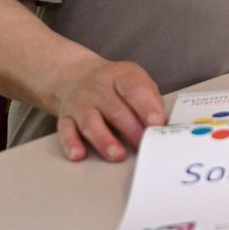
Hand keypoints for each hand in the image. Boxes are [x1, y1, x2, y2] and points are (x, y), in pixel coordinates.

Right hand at [49, 57, 164, 162]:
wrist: (74, 75)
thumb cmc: (114, 83)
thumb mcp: (136, 80)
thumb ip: (150, 99)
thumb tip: (163, 124)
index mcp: (121, 76)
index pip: (134, 89)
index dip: (147, 106)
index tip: (157, 122)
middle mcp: (98, 89)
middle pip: (115, 110)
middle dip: (132, 130)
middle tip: (144, 144)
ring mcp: (80, 103)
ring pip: (91, 122)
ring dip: (104, 140)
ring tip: (118, 155)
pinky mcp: (65, 118)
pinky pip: (65, 131)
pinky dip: (71, 144)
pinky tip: (79, 155)